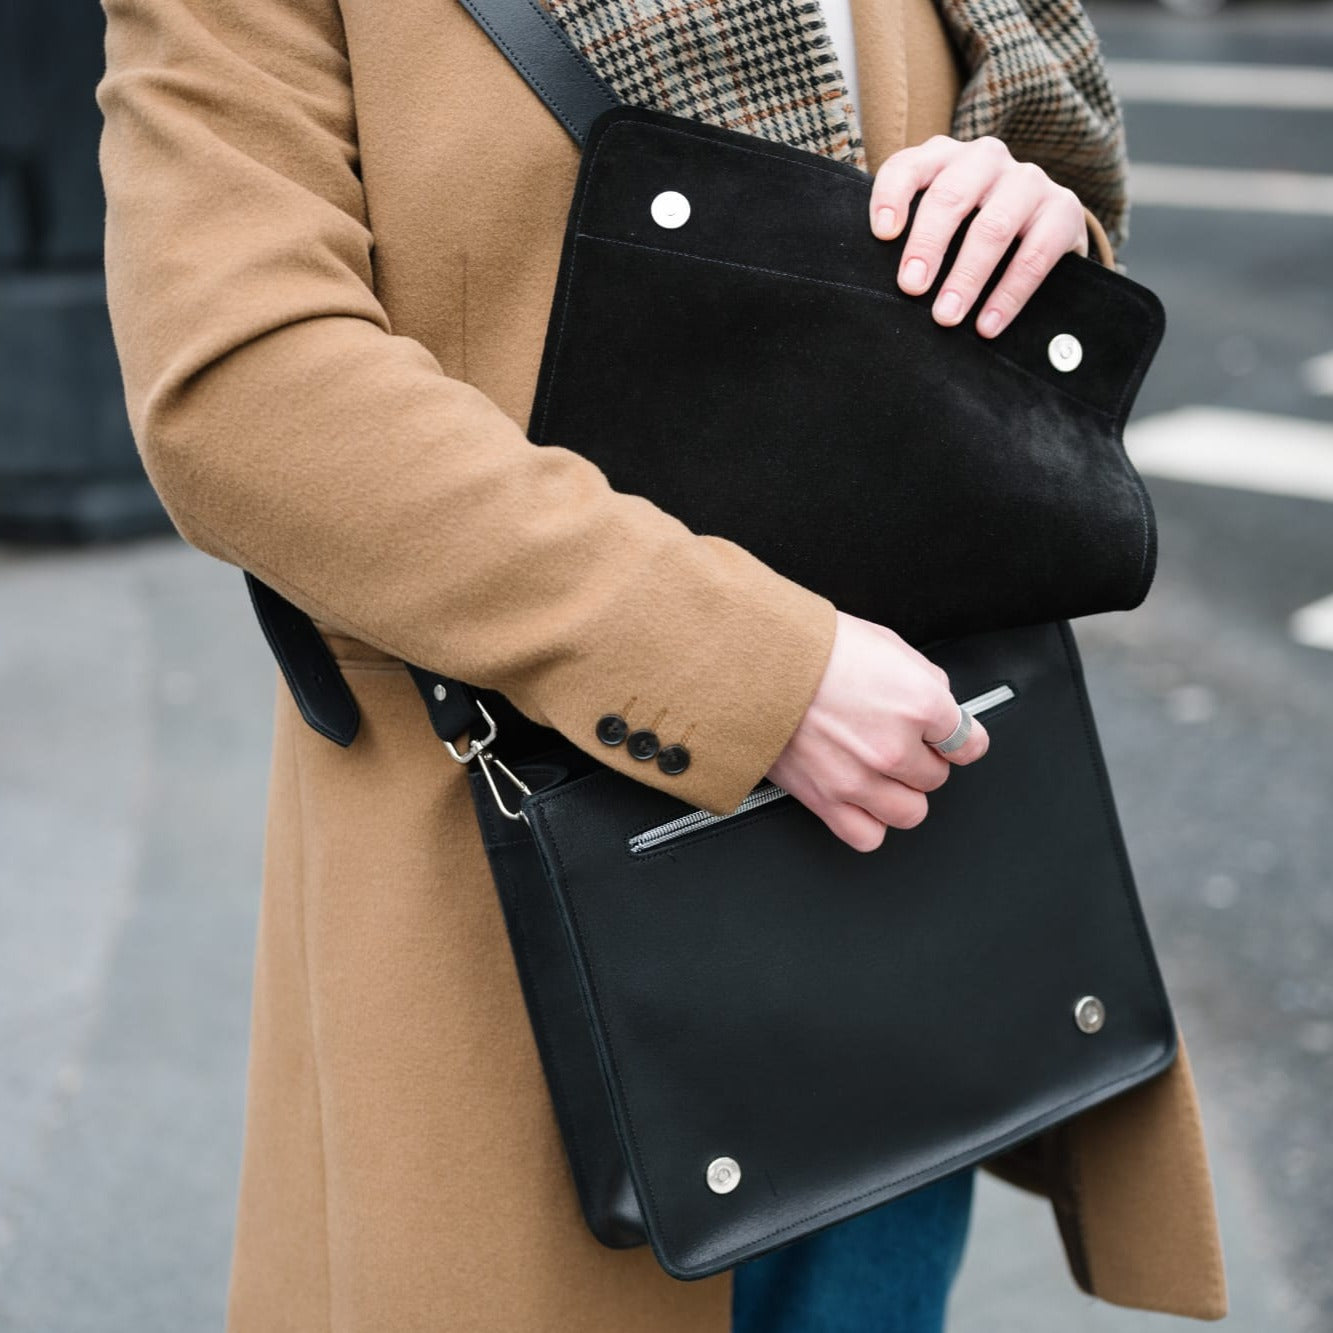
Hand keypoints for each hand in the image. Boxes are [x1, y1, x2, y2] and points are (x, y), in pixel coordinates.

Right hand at [766, 611, 988, 851]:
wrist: (753, 665)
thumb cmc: (810, 648)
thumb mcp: (884, 642)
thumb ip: (922, 679)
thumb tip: (938, 701)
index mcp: (918, 703)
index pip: (968, 742)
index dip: (960, 740)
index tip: (951, 741)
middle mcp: (895, 746)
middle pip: (936, 778)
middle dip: (922, 761)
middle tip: (897, 742)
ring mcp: (860, 779)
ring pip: (911, 812)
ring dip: (900, 794)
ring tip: (880, 773)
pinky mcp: (826, 800)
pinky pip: (868, 836)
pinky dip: (869, 823)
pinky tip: (860, 799)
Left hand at [868, 134, 1087, 339]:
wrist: (1043, 233)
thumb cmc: (968, 234)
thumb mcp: (938, 226)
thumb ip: (909, 237)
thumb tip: (877, 283)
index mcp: (944, 158)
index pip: (909, 167)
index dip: (892, 197)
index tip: (882, 235)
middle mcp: (986, 159)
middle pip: (951, 195)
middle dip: (928, 244)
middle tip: (911, 288)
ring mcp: (1028, 180)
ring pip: (994, 226)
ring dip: (967, 276)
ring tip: (946, 317)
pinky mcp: (1064, 209)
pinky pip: (1035, 254)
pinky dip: (1008, 295)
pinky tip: (987, 325)